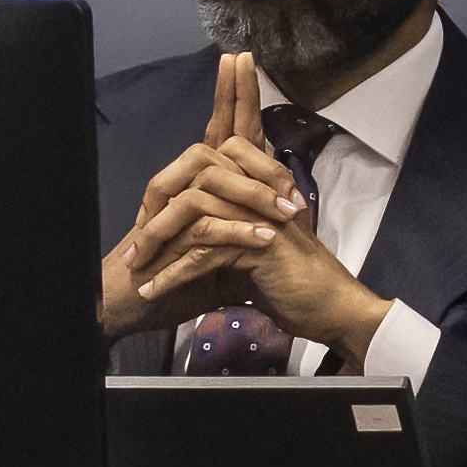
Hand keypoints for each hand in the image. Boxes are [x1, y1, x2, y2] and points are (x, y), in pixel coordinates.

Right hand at [96, 55, 272, 330]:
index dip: (230, 95)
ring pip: (213, 181)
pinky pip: (206, 226)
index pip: (218, 129)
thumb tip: (286, 219)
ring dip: (255, 198)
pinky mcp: (165, 238)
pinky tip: (264, 241)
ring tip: (288, 218)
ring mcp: (169, 208)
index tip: (241, 57)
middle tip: (289, 172)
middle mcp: (180, 185)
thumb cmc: (173, 275)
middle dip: (260, 161)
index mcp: (197, 183)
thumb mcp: (224, 250)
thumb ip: (249, 229)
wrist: (130, 302)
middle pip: (219, 147)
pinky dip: (238, 234)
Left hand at [151, 125, 374, 349]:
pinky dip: (172, 274)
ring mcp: (260, 215)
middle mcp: (259, 192)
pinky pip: (203, 253)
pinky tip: (154, 289)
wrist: (331, 309)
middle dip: (156, 209)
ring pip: (194, 212)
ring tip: (137, 269)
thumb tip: (181, 230)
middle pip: (194, 177)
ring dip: (157, 242)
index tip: (147, 215)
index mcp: (258, 185)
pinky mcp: (260, 246)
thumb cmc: (293, 283)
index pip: (208, 157)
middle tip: (134, 246)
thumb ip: (224, 229)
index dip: (172, 182)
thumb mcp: (251, 248)